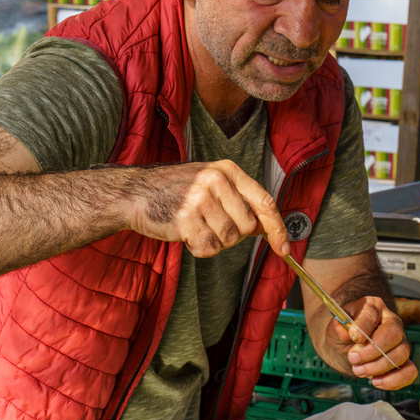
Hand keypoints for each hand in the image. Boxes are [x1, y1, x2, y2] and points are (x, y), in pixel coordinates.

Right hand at [127, 160, 290, 258]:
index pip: (265, 202)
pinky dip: (199, 249)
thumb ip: (239, 200)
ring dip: (214, 241)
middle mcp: (216, 181)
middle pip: (247, 227)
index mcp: (227, 170)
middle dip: (234, 234)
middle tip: (211, 224)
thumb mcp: (210, 183)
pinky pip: (209, 248)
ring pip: (229, 240)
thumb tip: (266, 227)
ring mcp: (200, 199)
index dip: (278, 228)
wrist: (135, 193)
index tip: (284, 248)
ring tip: (195, 226)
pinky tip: (186, 234)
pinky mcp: (185, 220)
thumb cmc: (175, 191)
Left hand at [323, 297, 417, 390]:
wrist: (350, 345)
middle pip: (394, 334)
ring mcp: (401, 341)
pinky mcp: (404, 361)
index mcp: (374, 307)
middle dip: (372, 351)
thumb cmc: (346, 333)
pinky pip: (410, 372)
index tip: (354, 338)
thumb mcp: (336, 327)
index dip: (363, 327)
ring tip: (359, 370)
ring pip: (402, 354)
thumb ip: (339, 329)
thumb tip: (349, 335)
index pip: (372, 313)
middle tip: (353, 358)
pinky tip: (376, 381)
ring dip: (378, 367)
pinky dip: (394, 380)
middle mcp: (391, 322)